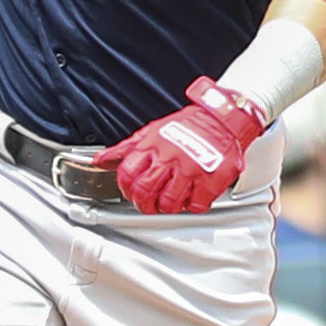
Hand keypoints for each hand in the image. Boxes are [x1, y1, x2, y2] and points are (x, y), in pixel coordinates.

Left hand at [100, 77, 268, 215]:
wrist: (224, 118)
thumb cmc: (189, 125)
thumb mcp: (151, 131)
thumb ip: (126, 149)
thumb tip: (101, 160)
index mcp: (152, 145)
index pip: (126, 174)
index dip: (125, 189)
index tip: (131, 192)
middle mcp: (170, 157)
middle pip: (144, 192)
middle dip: (143, 204)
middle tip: (149, 205)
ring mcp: (191, 169)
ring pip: (169, 203)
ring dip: (168, 207)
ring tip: (172, 201)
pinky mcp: (210, 179)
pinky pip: (195, 205)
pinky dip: (192, 206)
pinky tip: (192, 196)